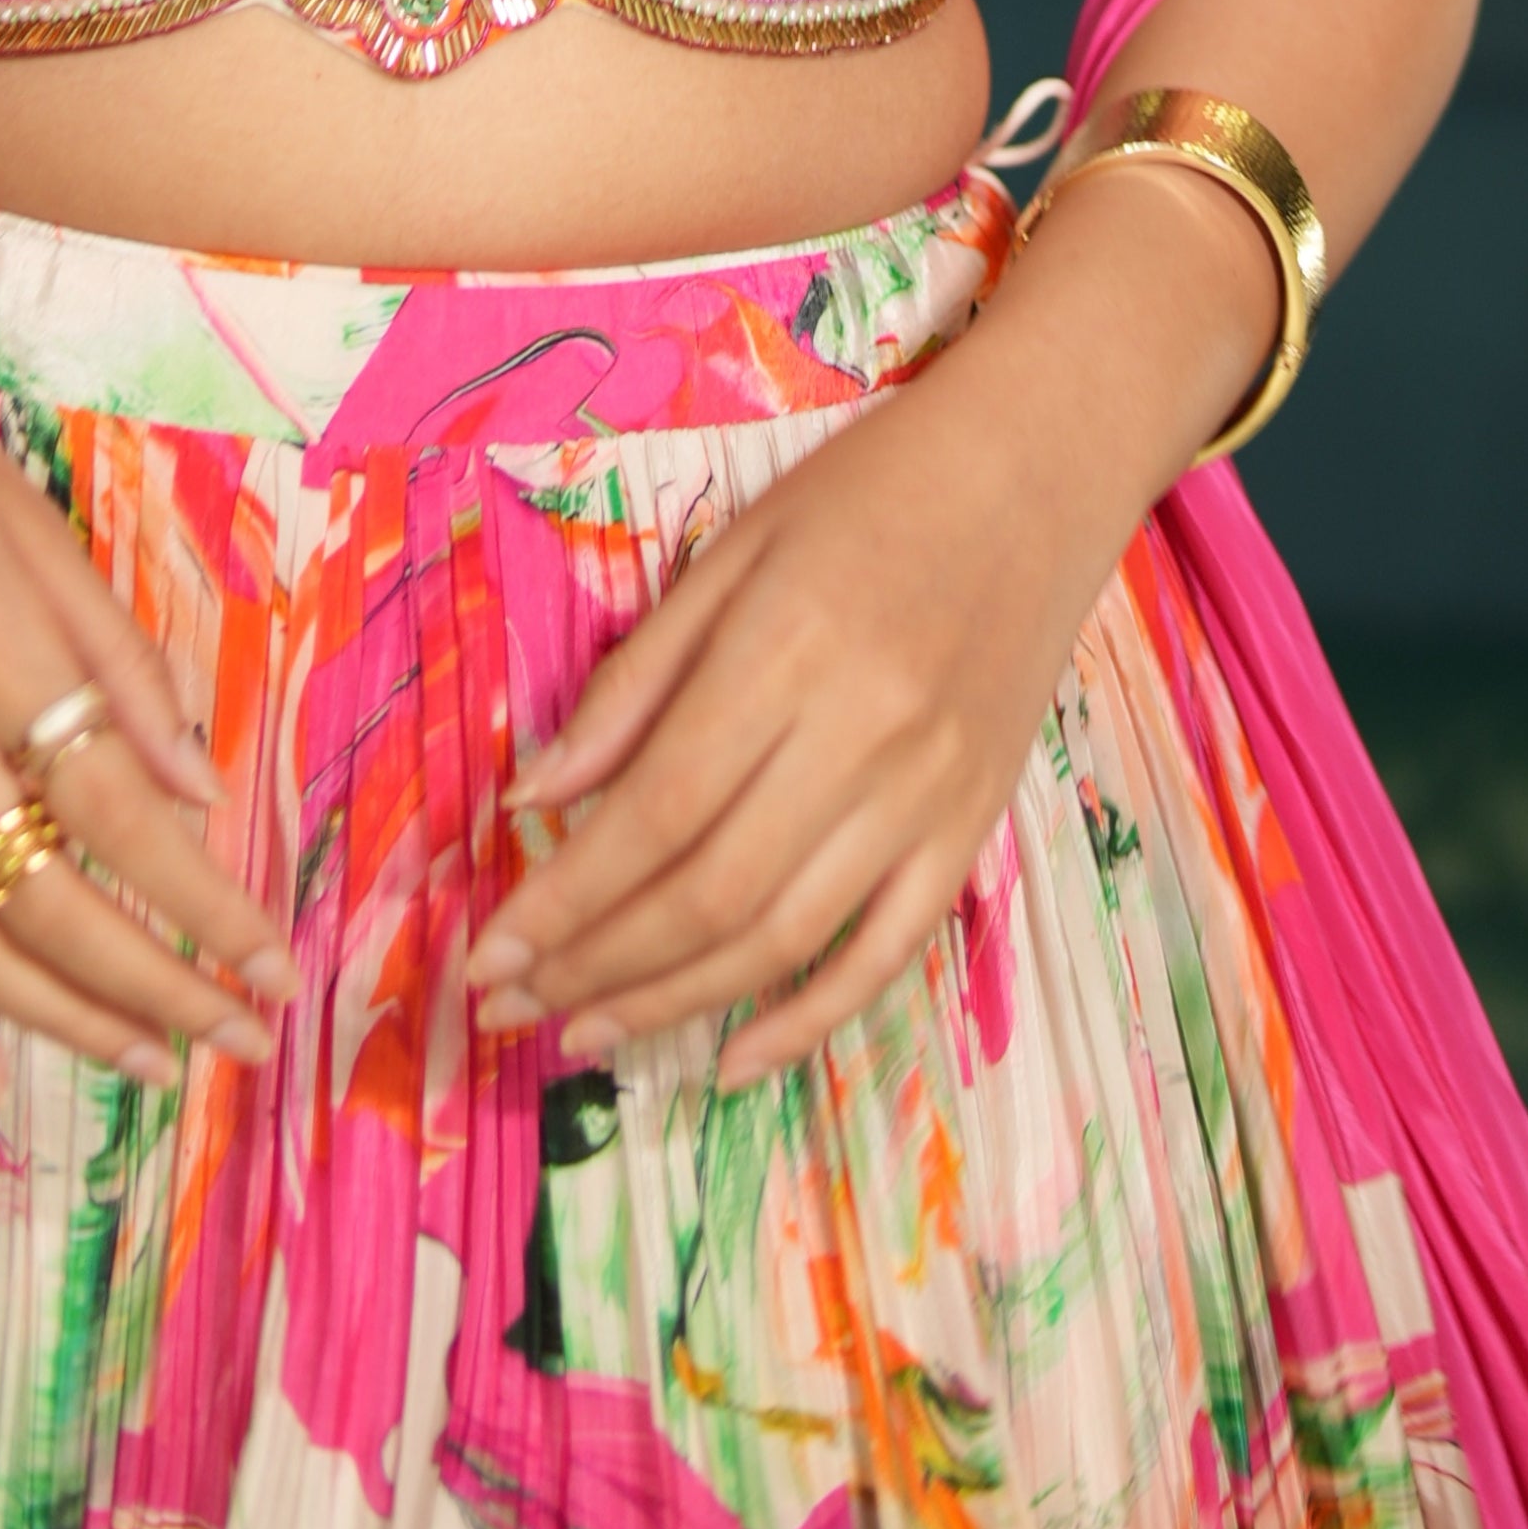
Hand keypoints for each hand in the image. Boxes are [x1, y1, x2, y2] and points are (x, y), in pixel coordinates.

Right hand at [0, 286, 293, 1109]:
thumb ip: (114, 658)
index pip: (114, 809)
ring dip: (59, 1023)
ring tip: (148, 1063)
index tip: (270, 962)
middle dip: (153, 989)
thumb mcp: (27, 518)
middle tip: (236, 1039)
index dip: (202, 901)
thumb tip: (197, 791)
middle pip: (43, 902)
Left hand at [461, 349, 1117, 1091]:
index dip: (562, 896)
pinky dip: (805, 1021)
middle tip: (512, 1005)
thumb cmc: (868, 492)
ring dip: (672, 1002)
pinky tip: (726, 1060)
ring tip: (585, 1030)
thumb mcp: (733, 551)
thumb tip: (536, 794)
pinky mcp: (974, 827)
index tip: (488, 950)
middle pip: (710, 891)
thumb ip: (637, 680)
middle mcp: (865, 735)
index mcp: (788, 648)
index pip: (655, 810)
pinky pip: (885, 954)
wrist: (1040, 469)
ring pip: (785, 938)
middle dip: (596, 962)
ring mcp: (931, 794)